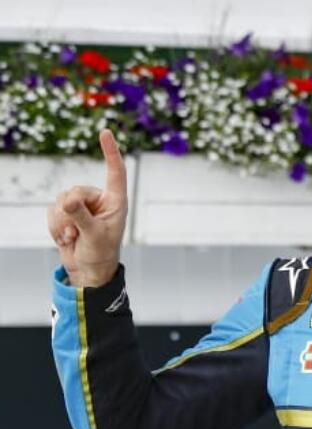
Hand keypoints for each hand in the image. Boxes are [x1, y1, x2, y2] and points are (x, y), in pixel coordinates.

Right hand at [47, 129, 127, 287]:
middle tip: (75, 230)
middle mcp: (99, 201)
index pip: (115, 172)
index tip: (105, 132)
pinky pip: (52, 211)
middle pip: (76, 189)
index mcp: (116, 202)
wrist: (88, 270)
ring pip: (61, 199)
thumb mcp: (93, 235)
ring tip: (73, 237)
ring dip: (62, 222)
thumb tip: (67, 200)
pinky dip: (55, 227)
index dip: (110, 152)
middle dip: (71, 210)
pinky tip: (66, 240)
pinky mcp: (66, 214)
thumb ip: (80, 216)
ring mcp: (82, 207)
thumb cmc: (100, 253)